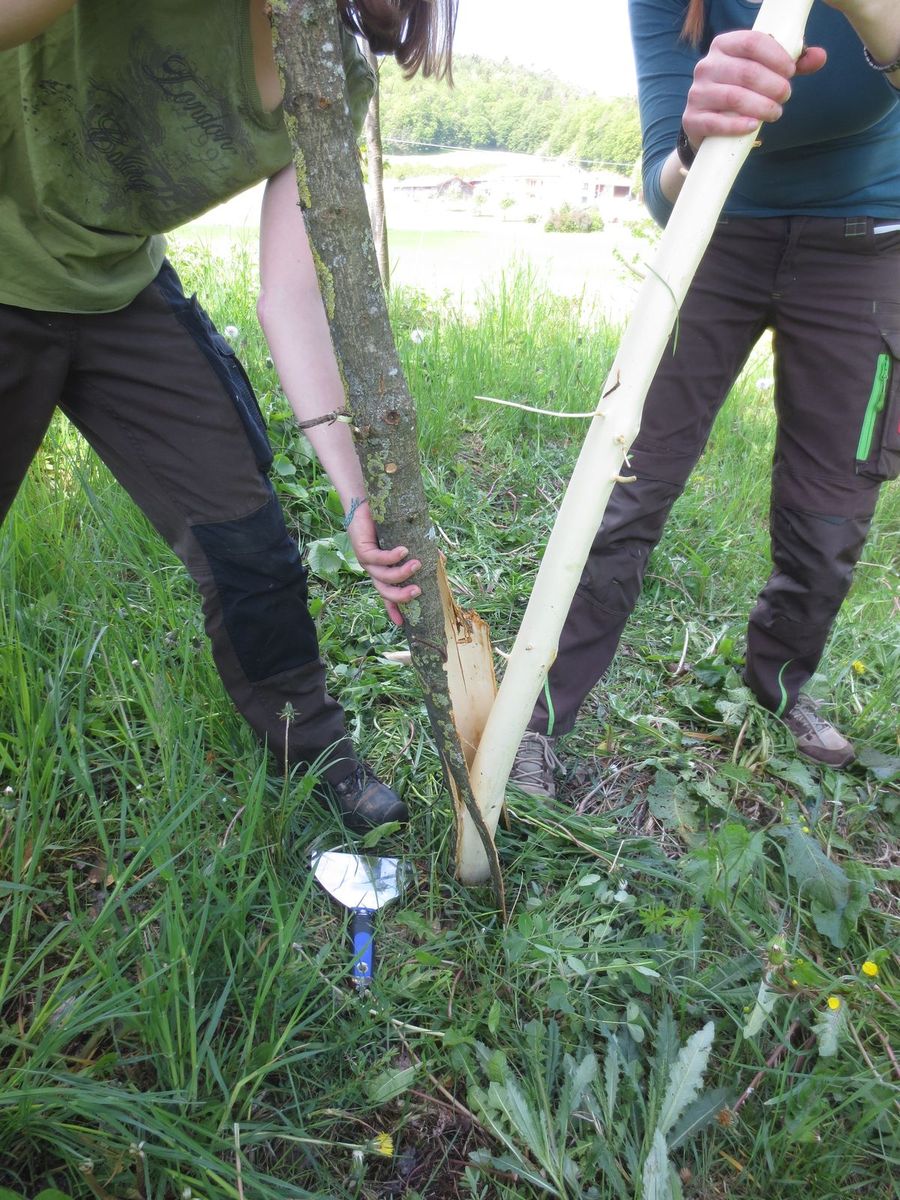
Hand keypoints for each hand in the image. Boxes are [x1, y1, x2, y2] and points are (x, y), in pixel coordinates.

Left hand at [345, 505, 421, 625]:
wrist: (366, 501)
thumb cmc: (388, 520)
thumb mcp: (410, 538)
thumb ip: (424, 549)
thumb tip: (441, 559)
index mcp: (383, 570)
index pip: (388, 594)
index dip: (394, 609)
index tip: (402, 624)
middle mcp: (374, 569)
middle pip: (385, 592)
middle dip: (401, 596)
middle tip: (418, 592)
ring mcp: (367, 561)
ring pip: (383, 577)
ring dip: (402, 573)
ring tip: (417, 564)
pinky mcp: (362, 550)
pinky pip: (378, 559)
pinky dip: (392, 557)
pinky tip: (404, 550)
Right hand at [682, 30, 826, 149]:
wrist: (708, 123)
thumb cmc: (742, 92)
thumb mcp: (766, 73)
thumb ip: (793, 64)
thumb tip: (820, 56)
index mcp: (724, 45)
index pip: (753, 41)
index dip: (777, 56)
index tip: (791, 71)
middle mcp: (706, 65)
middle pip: (746, 72)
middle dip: (773, 86)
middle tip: (786, 96)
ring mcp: (697, 93)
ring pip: (734, 97)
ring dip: (761, 106)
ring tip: (775, 113)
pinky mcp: (692, 119)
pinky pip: (716, 122)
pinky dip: (738, 125)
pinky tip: (753, 126)